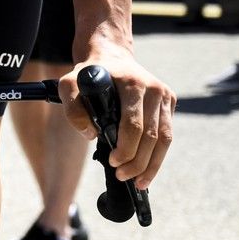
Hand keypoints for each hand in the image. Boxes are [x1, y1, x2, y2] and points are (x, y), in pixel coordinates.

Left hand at [60, 41, 174, 189]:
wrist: (112, 56)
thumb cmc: (89, 74)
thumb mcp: (69, 84)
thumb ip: (72, 108)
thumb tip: (91, 134)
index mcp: (132, 84)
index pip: (133, 124)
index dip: (126, 147)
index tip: (113, 162)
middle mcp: (153, 89)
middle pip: (151, 135)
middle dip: (138, 161)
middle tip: (123, 176)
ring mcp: (165, 95)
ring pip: (165, 139)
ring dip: (152, 164)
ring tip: (138, 182)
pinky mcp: (170, 102)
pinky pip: (167, 135)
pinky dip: (158, 156)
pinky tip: (148, 171)